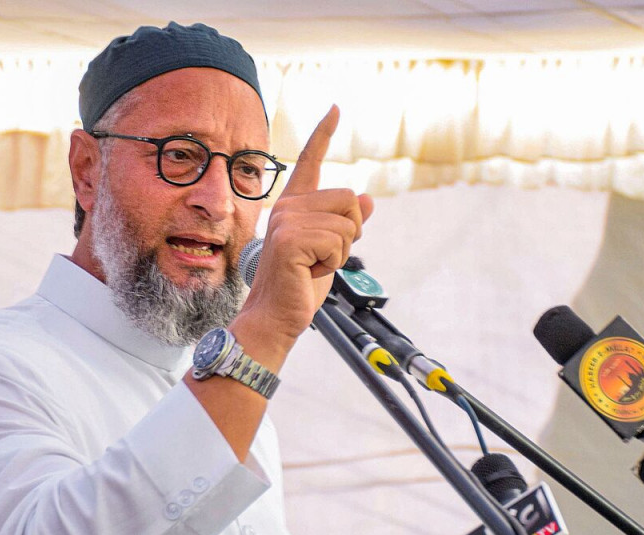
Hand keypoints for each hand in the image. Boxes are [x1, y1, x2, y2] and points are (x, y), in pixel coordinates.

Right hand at [233, 105, 375, 362]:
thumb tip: (368, 200)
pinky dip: (333, 263)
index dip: (324, 134)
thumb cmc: (300, 286)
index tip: (336, 108)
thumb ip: (346, 224)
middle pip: (350, 199)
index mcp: (294, 206)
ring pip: (348, 223)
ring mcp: (286, 222)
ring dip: (342, 252)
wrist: (275, 317)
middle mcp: (287, 207)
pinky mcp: (290, 240)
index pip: (311, 161)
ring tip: (314, 266)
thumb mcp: (331, 250)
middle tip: (323, 257)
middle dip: (351, 233)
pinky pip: (338, 242)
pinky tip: (309, 272)